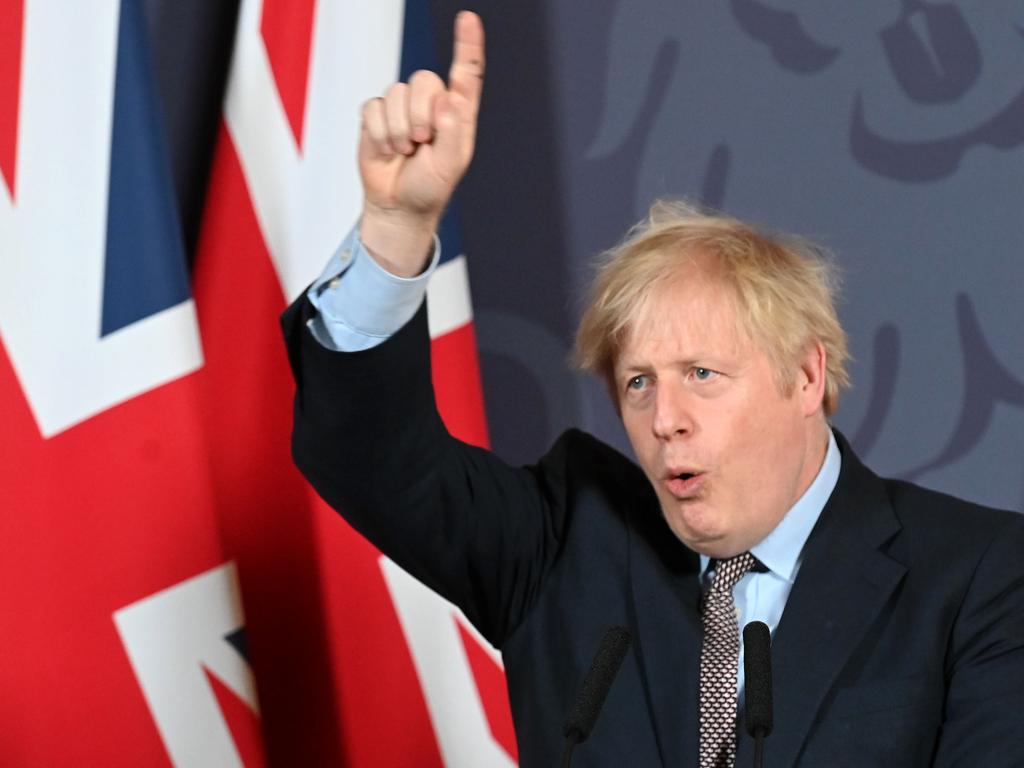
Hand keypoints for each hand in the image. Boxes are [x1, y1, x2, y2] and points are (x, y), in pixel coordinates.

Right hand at [359, 11, 484, 276]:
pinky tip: (387, 149)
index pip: (466, 73)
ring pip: (396, 92)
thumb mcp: (450, 166)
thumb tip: (446, 100)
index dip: (467, 45)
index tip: (468, 19)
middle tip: (421, 143)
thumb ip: (451, 133)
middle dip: (420, 114)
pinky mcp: (377, 116)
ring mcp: (403, 108)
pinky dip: (379, 133)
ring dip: (398, 129)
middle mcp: (431, 105)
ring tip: (404, 151)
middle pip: (424, 80)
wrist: (397, 205)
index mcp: (457, 114)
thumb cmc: (429, 187)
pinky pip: (374, 108)